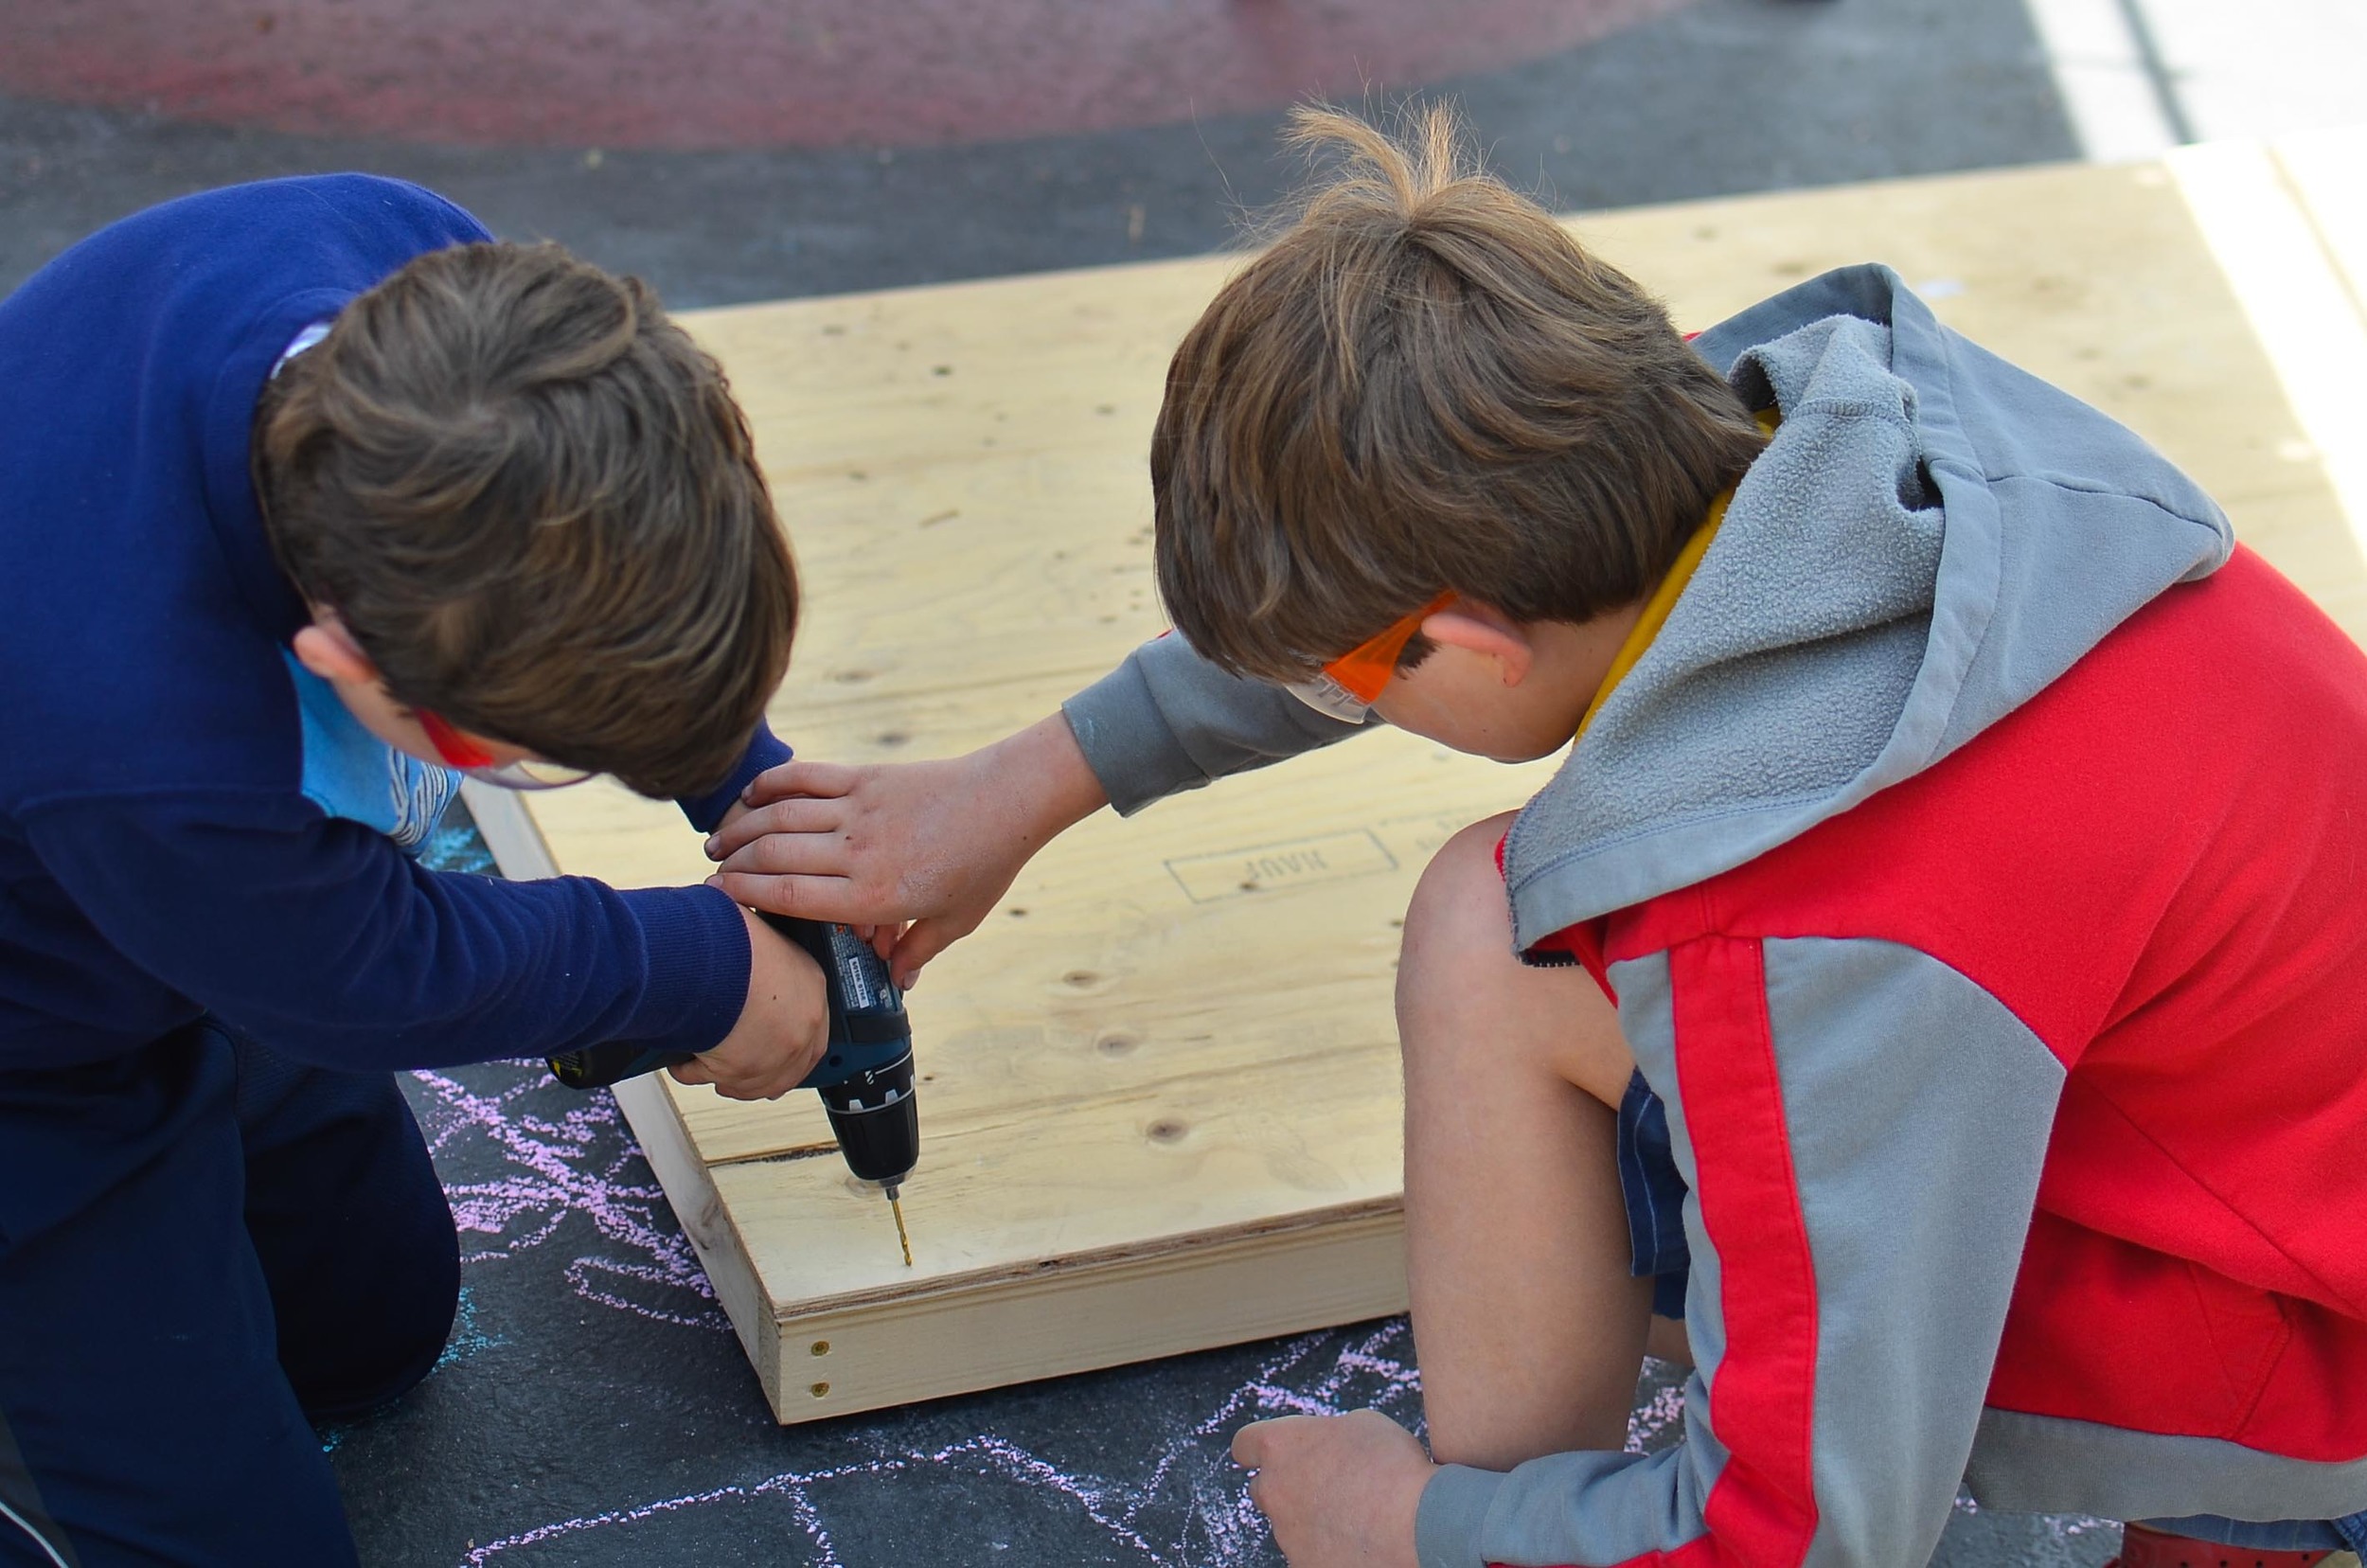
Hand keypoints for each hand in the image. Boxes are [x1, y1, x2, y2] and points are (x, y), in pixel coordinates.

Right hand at [670, 906, 829, 1099]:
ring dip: (729, 1076)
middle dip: (763, 1067)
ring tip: (707, 1061)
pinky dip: (693, 1072)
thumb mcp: (760, 930)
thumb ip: (760, 944)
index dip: (790, 1038)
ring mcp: (775, 1053)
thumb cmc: (732, 934)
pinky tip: (683, 1061)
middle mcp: (801, 1026)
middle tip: (740, 1061)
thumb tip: (741, 927)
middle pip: (789, 1065)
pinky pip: (710, 1077)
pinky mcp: (741, 1070)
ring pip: (753, 1081)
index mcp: (811, 986)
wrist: (712, 954)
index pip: (814, 1025)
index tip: (774, 1042)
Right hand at [701, 713, 1107, 987]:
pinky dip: (771, 785)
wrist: (1008, 800)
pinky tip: (750, 797)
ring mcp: (859, 810)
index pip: (790, 898)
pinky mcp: (866, 777)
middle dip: (732, 867)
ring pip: (780, 816)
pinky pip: (806, 777)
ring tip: (715, 841)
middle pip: (773, 857)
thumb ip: (916, 952)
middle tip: (708, 876)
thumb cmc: (983, 863)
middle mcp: (858, 853)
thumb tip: (895, 985)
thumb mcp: (955, 922)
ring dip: (740, 827)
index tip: (717, 902)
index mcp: (875, 895)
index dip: (744, 898)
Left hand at [1231, 1412, 1432, 1567]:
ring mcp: (1286, 1533)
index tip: (1271, 1453)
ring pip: (1289, 1524)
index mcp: (1280, 1445)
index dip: (1258, 1448)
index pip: (1245, 1444)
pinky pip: (1308, 1554)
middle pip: (1264, 1488)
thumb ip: (1329, 1433)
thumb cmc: (1393, 1467)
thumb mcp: (1361, 1423)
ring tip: (1354, 1516)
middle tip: (1324, 1487)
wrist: (1418, 1523)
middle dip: (1287, 1487)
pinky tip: (1356, 1541)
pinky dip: (1324, 1549)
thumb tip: (1328, 1446)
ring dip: (1310, 1519)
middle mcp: (1274, 1489)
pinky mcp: (1302, 1566)